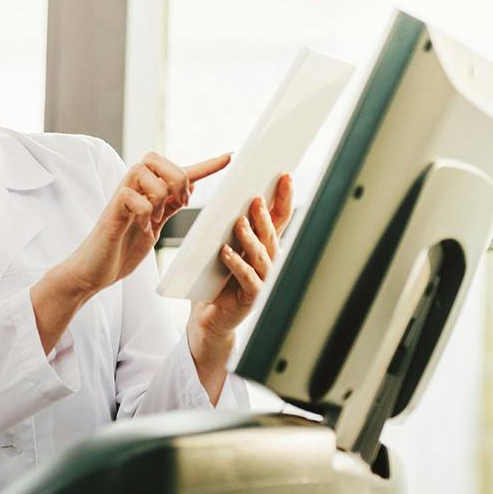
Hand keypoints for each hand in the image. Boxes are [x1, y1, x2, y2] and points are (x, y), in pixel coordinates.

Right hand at [65, 151, 232, 297]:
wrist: (93, 272)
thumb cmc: (120, 251)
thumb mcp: (154, 228)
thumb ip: (169, 207)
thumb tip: (189, 187)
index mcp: (147, 194)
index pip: (179, 172)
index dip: (206, 165)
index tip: (229, 158)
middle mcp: (133, 190)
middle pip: (157, 158)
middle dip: (176, 177)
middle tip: (176, 204)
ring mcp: (121, 198)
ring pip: (145, 170)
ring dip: (158, 194)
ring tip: (153, 218)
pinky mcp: (111, 211)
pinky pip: (132, 195)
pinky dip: (144, 210)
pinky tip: (141, 225)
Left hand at [192, 173, 293, 345]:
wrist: (208, 317)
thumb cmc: (215, 280)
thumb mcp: (221, 245)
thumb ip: (226, 224)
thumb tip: (220, 191)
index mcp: (263, 245)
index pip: (278, 218)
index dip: (283, 198)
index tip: (284, 176)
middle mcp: (267, 261)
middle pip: (271, 234)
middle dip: (265, 215)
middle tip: (256, 198)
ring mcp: (262, 279)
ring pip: (261, 255)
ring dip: (251, 237)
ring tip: (239, 222)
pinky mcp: (250, 297)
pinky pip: (246, 278)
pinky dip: (236, 264)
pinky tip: (225, 253)